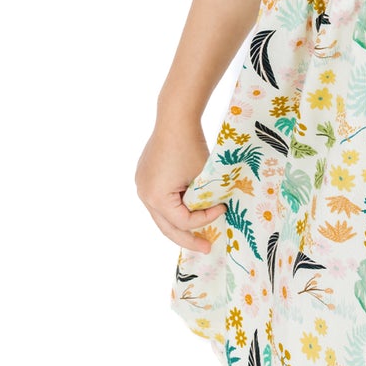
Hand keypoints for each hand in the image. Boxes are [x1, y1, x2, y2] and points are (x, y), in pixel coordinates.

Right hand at [135, 122, 223, 249]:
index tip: (223, 208)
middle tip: (206, 248)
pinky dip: (173, 207)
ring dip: (179, 223)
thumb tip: (211, 216)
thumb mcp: (201, 177)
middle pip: (167, 226)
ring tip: (196, 234)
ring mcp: (141, 185)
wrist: (176, 117)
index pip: (183, 221)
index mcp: (156, 198)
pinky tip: (187, 209)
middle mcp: (144, 194)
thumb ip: (202, 201)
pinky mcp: (144, 175)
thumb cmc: (191, 146)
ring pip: (162, 214)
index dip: (205, 219)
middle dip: (187, 239)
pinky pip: (159, 199)